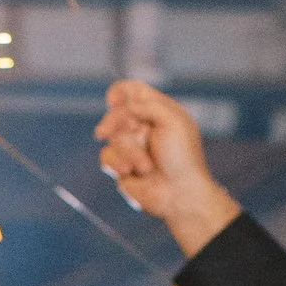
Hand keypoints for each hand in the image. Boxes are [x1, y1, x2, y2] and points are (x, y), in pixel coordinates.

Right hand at [95, 82, 240, 252]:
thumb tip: (125, 105)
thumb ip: (148, 104)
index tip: (112, 100)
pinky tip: (131, 172)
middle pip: (116, 113)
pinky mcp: (122, 166)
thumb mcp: (172, 121)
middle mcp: (143, 126)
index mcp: (158, 111)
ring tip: (146, 166)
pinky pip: (106, 157)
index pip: (133, 91)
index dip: (120, 92)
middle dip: (112, 122)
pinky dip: (118, 163)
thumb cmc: (182, 158)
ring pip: (112, 137)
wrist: (179, 193)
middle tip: (103, 131)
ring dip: (127, 151)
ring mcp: (132, 146)